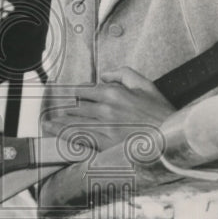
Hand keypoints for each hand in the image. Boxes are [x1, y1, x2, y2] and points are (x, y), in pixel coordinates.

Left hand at [54, 67, 175, 151]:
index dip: (75, 94)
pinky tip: (53, 132)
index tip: (68, 96)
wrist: (171, 140)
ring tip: (46, 123)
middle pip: (76, 107)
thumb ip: (124, 74)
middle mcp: (105, 108)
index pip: (85, 90)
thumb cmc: (161, 114)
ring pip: (73, 121)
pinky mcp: (103, 144)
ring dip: (58, 121)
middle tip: (53, 112)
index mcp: (114, 92)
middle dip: (65, 109)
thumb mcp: (147, 85)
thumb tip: (104, 74)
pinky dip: (63, 133)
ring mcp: (103, 127)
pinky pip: (78, 137)